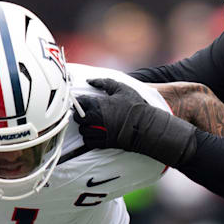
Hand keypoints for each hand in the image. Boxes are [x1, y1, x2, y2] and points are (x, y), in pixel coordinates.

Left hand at [75, 78, 196, 166]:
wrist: (146, 126)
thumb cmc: (135, 106)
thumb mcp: (122, 88)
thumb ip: (104, 83)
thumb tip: (89, 81)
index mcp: (98, 104)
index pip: (79, 102)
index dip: (79, 101)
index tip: (84, 101)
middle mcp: (95, 119)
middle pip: (78, 117)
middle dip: (80, 114)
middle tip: (87, 112)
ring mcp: (99, 132)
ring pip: (82, 130)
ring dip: (85, 126)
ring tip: (92, 123)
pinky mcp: (104, 142)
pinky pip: (89, 141)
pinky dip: (90, 137)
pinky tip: (96, 133)